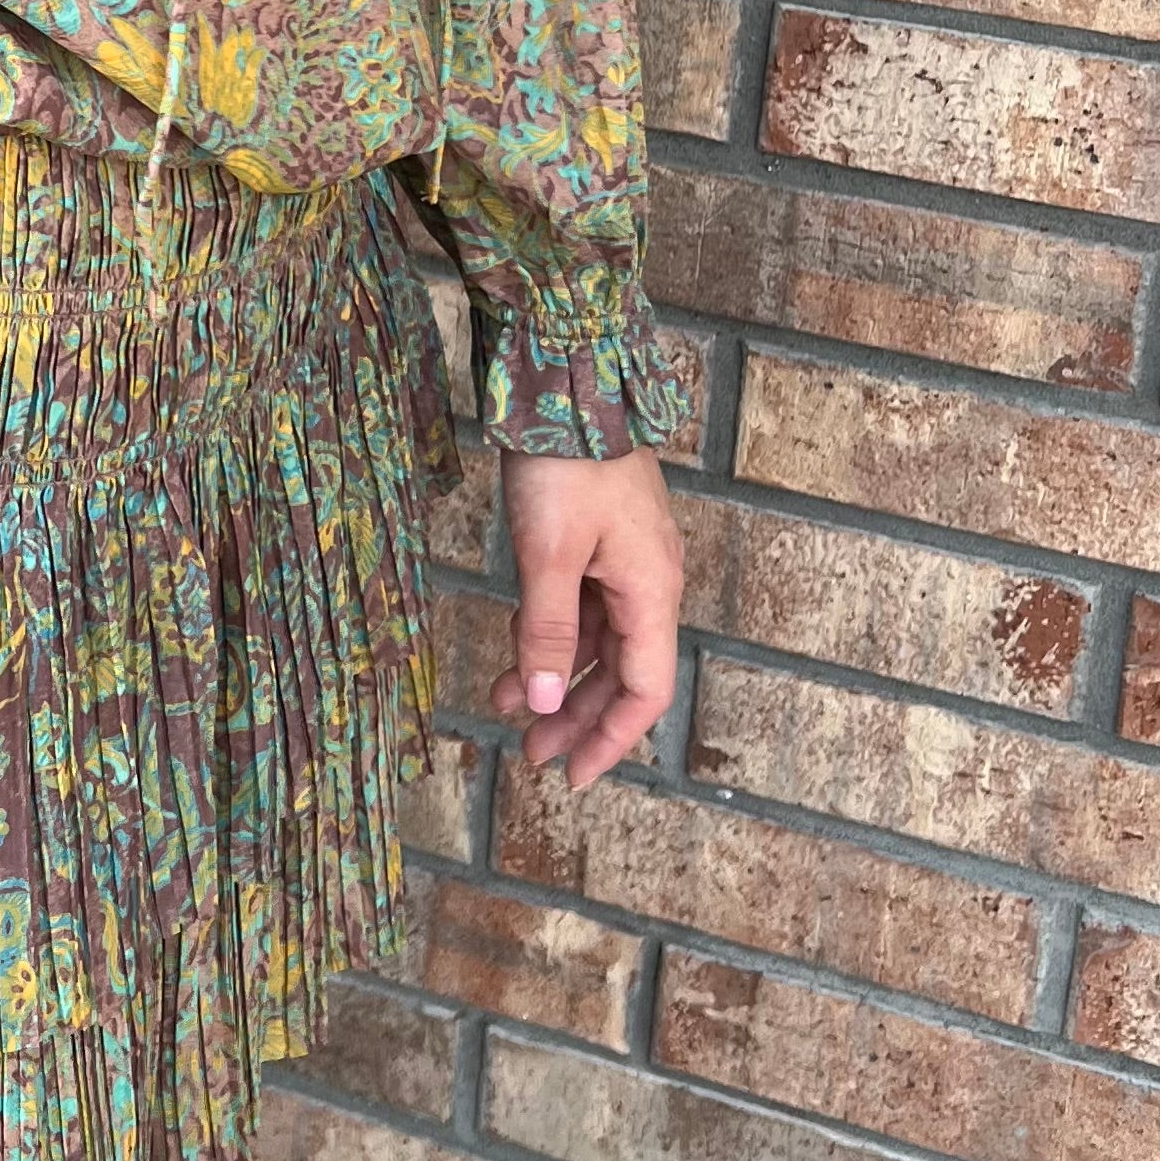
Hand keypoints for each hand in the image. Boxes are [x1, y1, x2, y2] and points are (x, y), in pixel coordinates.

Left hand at [491, 445, 682, 790]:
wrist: (568, 383)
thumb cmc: (566, 465)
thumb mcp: (549, 555)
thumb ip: (547, 632)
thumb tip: (547, 704)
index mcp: (652, 592)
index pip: (645, 691)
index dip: (611, 740)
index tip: (572, 777)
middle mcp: (649, 582)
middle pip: (620, 673)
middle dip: (577, 718)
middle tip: (530, 755)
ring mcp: (625, 560)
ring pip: (596, 642)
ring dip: (557, 679)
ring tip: (507, 708)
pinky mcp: (598, 540)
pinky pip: (580, 607)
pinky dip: (550, 638)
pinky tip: (514, 657)